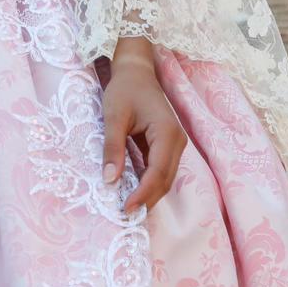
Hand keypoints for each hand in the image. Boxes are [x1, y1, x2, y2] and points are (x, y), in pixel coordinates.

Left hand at [102, 43, 185, 214]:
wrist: (135, 71)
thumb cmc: (124, 89)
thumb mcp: (113, 116)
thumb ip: (113, 148)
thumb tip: (110, 181)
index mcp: (167, 133)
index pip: (157, 172)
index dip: (143, 193)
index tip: (125, 209)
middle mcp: (177, 140)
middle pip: (165, 179)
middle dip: (147, 199)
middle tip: (125, 215)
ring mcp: (175, 143)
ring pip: (165, 178)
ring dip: (148, 193)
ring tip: (128, 208)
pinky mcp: (167, 145)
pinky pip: (160, 170)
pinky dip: (148, 182)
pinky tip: (132, 192)